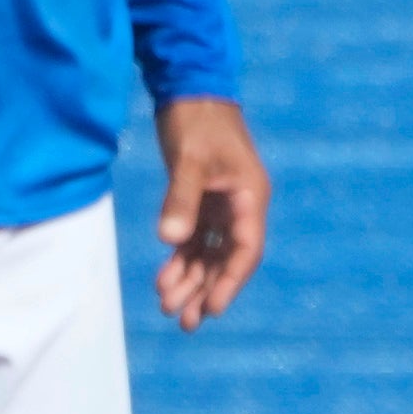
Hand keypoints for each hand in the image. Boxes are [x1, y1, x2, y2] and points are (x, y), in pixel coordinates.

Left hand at [152, 97, 268, 328]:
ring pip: (209, 253)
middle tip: (185, 321)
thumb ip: (181, 200)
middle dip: (206, 290)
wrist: (192, 91)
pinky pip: (194, 239)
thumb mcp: (190, 160)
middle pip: (227, 259)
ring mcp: (221, 205)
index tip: (212, 308)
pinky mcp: (202, 201)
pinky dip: (180, 260)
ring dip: (191, 280)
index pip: (245, 250)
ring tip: (170, 308)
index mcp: (249, 198)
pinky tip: (163, 279)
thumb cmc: (197, 122)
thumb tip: (170, 241)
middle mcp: (240, 207)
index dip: (230, 281)